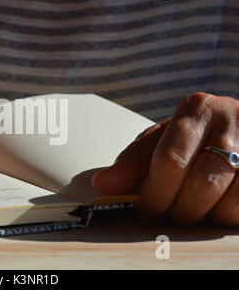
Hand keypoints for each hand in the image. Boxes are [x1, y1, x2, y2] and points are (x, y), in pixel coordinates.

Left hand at [92, 92, 237, 225]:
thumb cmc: (196, 138)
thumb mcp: (163, 140)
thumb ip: (133, 161)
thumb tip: (101, 184)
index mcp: (197, 109)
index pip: (170, 160)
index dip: (154, 194)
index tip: (146, 211)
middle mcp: (232, 120)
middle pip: (201, 185)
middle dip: (179, 210)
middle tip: (171, 213)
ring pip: (229, 202)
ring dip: (206, 217)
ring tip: (195, 210)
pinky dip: (228, 218)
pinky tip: (217, 209)